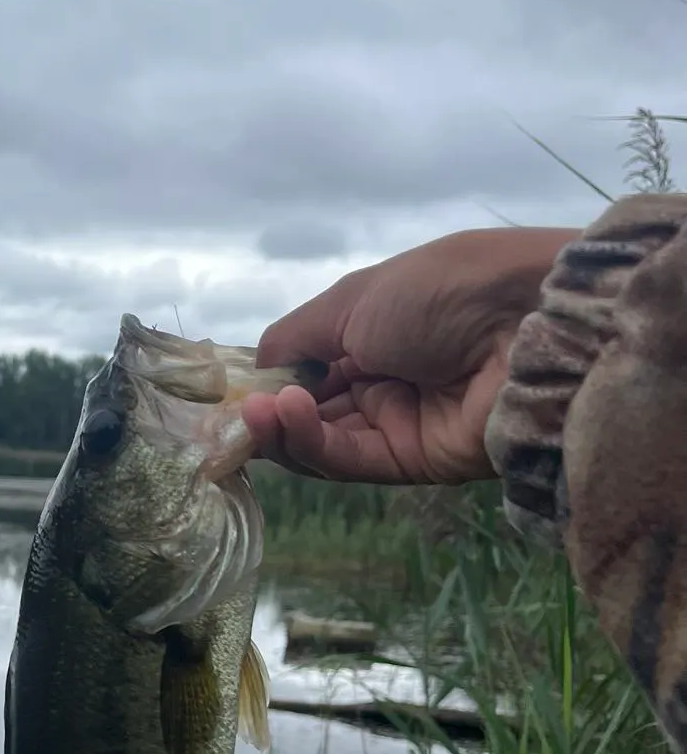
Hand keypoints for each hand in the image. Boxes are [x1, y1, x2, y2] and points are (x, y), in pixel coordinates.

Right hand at [242, 227, 579, 483]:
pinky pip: (348, 459)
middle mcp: (384, 380)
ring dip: (280, 428)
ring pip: (321, 440)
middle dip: (266, 412)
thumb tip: (257, 372)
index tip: (228, 390)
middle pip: (309, 410)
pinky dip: (308, 442)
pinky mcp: (412, 462)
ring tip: (255, 414)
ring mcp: (397, 423)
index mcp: (374, 333)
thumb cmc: (438, 290)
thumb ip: (295, 338)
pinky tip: (283, 416)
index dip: (268, 381)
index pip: (308, 368)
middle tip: (228, 415)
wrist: (526, 322)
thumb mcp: (353, 298)